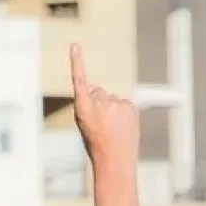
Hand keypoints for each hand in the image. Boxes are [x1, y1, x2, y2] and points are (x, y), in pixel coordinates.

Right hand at [70, 44, 138, 168]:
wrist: (115, 160)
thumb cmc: (95, 144)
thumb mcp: (85, 124)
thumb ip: (89, 104)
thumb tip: (99, 89)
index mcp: (83, 110)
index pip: (80, 81)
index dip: (77, 62)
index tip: (75, 45)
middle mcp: (99, 103)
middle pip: (97, 92)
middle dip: (98, 103)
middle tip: (100, 124)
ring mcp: (116, 104)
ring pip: (111, 100)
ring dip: (111, 110)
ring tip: (112, 129)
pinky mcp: (130, 106)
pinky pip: (124, 105)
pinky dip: (122, 113)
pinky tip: (121, 127)